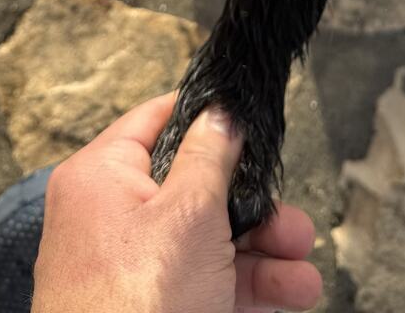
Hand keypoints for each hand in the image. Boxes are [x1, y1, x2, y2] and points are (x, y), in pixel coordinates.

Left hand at [32, 92, 321, 312]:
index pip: (156, 121)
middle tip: (291, 219)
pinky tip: (291, 291)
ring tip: (302, 267)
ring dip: (264, 251)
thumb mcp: (189, 213)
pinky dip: (248, 285)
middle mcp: (111, 217)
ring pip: (209, 240)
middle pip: (195, 188)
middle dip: (255, 205)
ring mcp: (131, 267)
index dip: (206, 116)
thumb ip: (211, 155)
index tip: (248, 117)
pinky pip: (205, 282)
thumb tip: (221, 112)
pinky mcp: (151, 307)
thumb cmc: (134, 306)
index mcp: (102, 177)